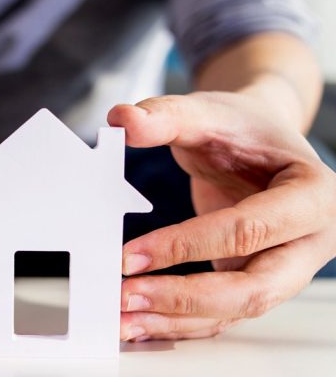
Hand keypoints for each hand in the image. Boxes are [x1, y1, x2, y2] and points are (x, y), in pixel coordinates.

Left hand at [108, 92, 335, 340]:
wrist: (261, 143)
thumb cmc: (243, 128)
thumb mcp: (210, 113)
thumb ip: (168, 116)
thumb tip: (121, 119)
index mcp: (313, 196)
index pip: (248, 230)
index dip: (186, 246)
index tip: (129, 256)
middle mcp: (309, 242)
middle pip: (252, 290)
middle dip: (183, 299)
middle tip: (125, 297)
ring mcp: (285, 268)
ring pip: (234, 311)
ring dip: (176, 319)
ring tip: (122, 320)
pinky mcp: (256, 280)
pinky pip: (221, 311)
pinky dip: (180, 320)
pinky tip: (140, 321)